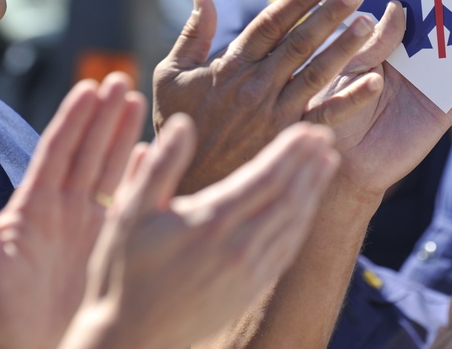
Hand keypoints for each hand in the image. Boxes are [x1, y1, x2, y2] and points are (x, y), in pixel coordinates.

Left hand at [0, 72, 144, 348]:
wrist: (31, 346)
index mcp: (33, 205)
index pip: (57, 151)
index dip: (73, 118)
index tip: (89, 87)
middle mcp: (62, 207)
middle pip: (87, 150)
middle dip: (103, 114)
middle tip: (121, 80)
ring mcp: (86, 222)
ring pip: (108, 167)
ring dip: (122, 133)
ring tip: (137, 100)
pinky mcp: (107, 241)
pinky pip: (126, 200)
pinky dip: (140, 175)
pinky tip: (150, 153)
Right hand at [61, 117, 339, 348]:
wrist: (132, 337)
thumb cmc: (124, 269)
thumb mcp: (129, 212)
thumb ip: (160, 166)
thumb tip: (183, 123)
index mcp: (210, 222)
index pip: (265, 178)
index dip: (290, 152)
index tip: (307, 129)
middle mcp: (238, 247)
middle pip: (288, 197)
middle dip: (309, 164)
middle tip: (325, 135)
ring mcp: (249, 271)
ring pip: (293, 223)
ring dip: (313, 190)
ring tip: (327, 162)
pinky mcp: (251, 289)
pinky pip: (287, 248)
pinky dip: (303, 221)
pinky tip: (307, 205)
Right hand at [152, 0, 380, 192]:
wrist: (190, 184)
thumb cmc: (180, 126)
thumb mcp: (171, 77)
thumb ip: (191, 35)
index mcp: (230, 66)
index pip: (269, 24)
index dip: (296, 0)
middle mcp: (256, 85)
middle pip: (299, 42)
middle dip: (329, 14)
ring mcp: (275, 113)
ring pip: (316, 72)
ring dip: (345, 47)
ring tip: (368, 23)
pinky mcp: (288, 138)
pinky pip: (326, 115)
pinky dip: (352, 99)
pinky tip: (375, 81)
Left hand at [317, 0, 451, 199]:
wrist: (347, 165)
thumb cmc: (334, 114)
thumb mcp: (344, 72)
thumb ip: (370, 44)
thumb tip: (399, 8)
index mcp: (377, 39)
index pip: (396, 2)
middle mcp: (408, 52)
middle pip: (435, 17)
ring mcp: (430, 76)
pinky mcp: (447, 103)